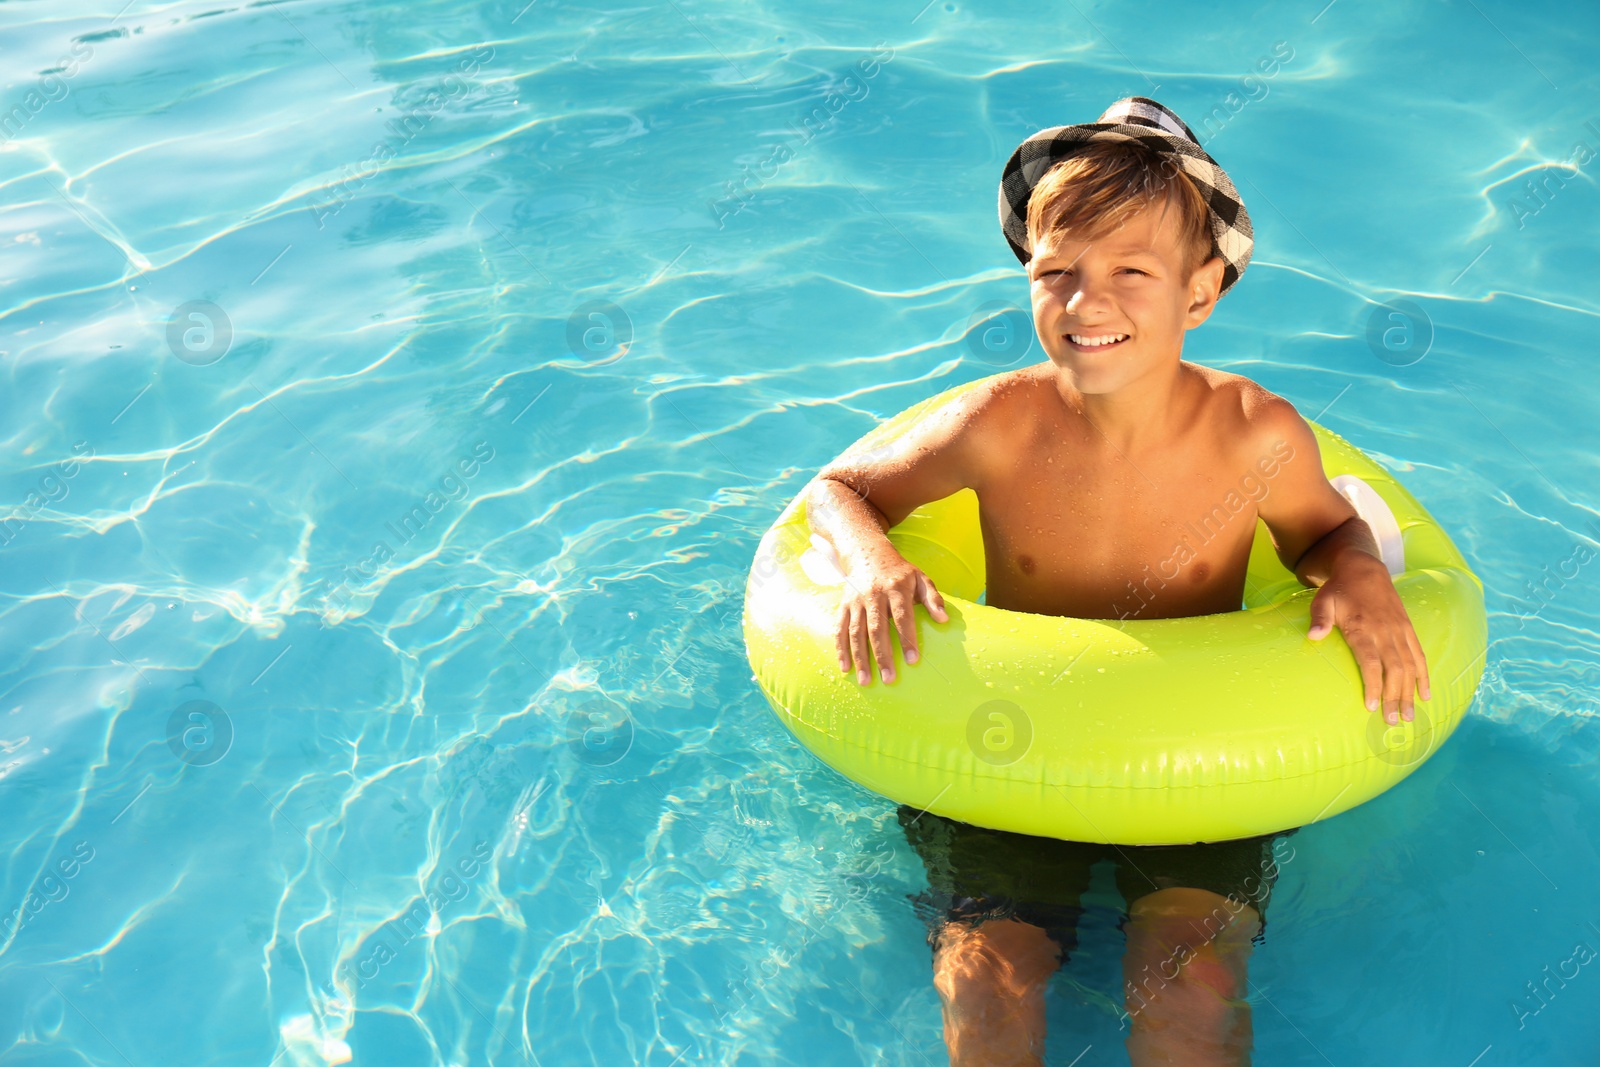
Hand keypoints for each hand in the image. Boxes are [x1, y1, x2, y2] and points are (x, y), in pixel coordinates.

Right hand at [834, 550, 947, 684]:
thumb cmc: (899, 572)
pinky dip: (840, 650)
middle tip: (889, 679)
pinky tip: (845, 668)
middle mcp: (873, 595)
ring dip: (860, 658)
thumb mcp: (920, 577)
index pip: (902, 616)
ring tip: (866, 681)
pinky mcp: (843, 606)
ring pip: (856, 632)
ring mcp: (856, 601)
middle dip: (882, 655)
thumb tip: (944, 619)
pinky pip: (839, 630)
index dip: (907, 638)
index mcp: (895, 588)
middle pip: (877, 628)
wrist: (867, 553)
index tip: (913, 660)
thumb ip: (933, 598)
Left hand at [1307, 554, 1430, 724]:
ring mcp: (1399, 631)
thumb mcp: (1322, 600)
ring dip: (1410, 693)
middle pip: (1394, 669)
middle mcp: (1385, 632)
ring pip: (1410, 666)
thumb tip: (1312, 637)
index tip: (1371, 706)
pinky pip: (1419, 655)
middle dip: (1394, 697)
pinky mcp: (1408, 630)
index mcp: (1362, 628)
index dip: (1373, 685)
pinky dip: (1424, 676)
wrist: (1364, 569)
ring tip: (1408, 717)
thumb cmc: (1339, 590)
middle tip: (1391, 722)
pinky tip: (1426, 695)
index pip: (1371, 661)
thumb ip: (1319, 619)